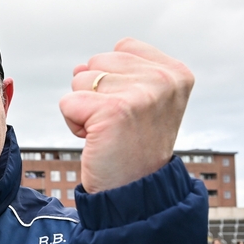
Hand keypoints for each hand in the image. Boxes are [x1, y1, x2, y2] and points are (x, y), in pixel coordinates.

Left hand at [59, 38, 193, 192]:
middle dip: (96, 95)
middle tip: (118, 127)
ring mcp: (141, 94)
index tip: (131, 112)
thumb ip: (117, 73)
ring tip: (109, 134)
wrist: (135, 194)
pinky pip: (68, 102)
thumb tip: (78, 68)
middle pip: (97, 63)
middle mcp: (164, 79)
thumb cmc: (132, 149)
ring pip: (80, 80)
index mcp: (176, 73)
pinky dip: (73, 124)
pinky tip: (97, 141)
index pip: (122, 49)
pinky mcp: (114, 110)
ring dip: (84, 111)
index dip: (114, 80)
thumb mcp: (140, 102)